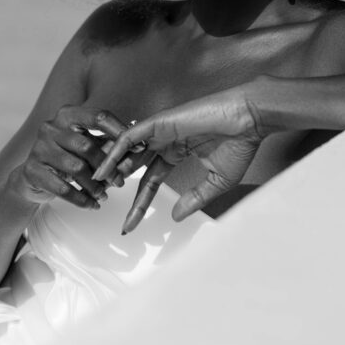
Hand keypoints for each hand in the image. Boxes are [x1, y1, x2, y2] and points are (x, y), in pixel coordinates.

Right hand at [9, 105, 146, 209]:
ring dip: (94, 186)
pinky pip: (62, 188)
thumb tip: (138, 143)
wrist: (32, 177)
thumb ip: (107, 143)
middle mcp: (51, 127)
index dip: (120, 131)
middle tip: (120, 182)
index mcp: (67, 114)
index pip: (98, 116)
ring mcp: (39, 148)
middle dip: (107, 167)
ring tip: (104, 195)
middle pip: (87, 146)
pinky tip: (92, 205)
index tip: (139, 147)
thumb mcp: (85, 146)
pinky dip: (81, 199)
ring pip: (76, 169)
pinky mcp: (32, 170)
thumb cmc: (66, 157)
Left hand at [94, 87, 264, 229]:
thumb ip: (194, 198)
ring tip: (95, 186)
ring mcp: (161, 131)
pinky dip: (116, 150)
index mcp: (177, 152)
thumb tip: (175, 217)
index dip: (140, 204)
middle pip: (133, 166)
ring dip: (110, 167)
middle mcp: (165, 141)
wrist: (249, 119)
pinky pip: (131, 136)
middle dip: (116, 184)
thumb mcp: (215, 181)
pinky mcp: (159, 122)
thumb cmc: (239, 144)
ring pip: (127, 150)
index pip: (150, 181)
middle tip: (99, 200)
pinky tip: (105, 167)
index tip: (130, 225)